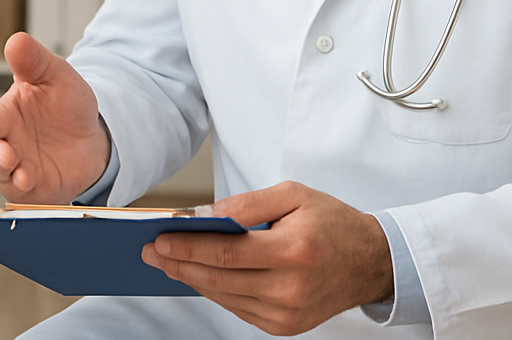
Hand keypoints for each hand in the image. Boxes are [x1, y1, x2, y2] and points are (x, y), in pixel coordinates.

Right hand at [0, 32, 110, 203]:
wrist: (93, 136)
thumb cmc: (66, 102)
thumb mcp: (55, 75)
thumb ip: (34, 60)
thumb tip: (16, 39)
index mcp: (6, 114)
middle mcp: (6, 142)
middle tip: (6, 153)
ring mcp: (17, 167)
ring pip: (2, 175)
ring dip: (10, 173)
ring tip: (25, 172)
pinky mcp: (32, 189)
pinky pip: (20, 195)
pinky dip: (24, 191)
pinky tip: (33, 182)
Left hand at [140, 181, 393, 335]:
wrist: (370, 262)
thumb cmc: (330, 222)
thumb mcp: (292, 194)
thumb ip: (248, 203)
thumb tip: (207, 214)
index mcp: (293, 251)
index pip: (227, 252)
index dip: (189, 247)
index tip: (160, 239)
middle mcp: (290, 289)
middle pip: (220, 278)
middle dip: (179, 264)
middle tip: (150, 251)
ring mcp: (288, 314)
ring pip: (225, 296)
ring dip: (191, 279)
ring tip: (166, 262)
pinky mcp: (286, 326)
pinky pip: (239, 308)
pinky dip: (215, 292)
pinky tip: (197, 276)